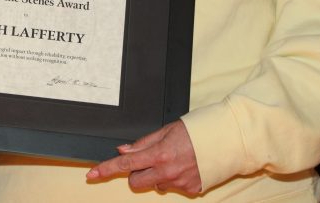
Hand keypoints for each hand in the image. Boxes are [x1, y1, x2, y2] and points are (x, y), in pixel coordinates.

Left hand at [86, 120, 201, 193]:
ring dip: (156, 175)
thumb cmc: (199, 130)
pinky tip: (185, 166)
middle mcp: (167, 172)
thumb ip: (144, 143)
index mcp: (159, 154)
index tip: (92, 174)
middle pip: (135, 182)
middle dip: (136, 173)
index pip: (126, 165)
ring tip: (173, 159)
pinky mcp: (191, 190)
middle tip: (149, 159)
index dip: (106, 169)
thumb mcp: (168, 129)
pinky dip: (173, 178)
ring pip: (155, 185)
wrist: (228, 140)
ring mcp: (179, 183)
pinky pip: (172, 187)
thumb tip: (124, 151)